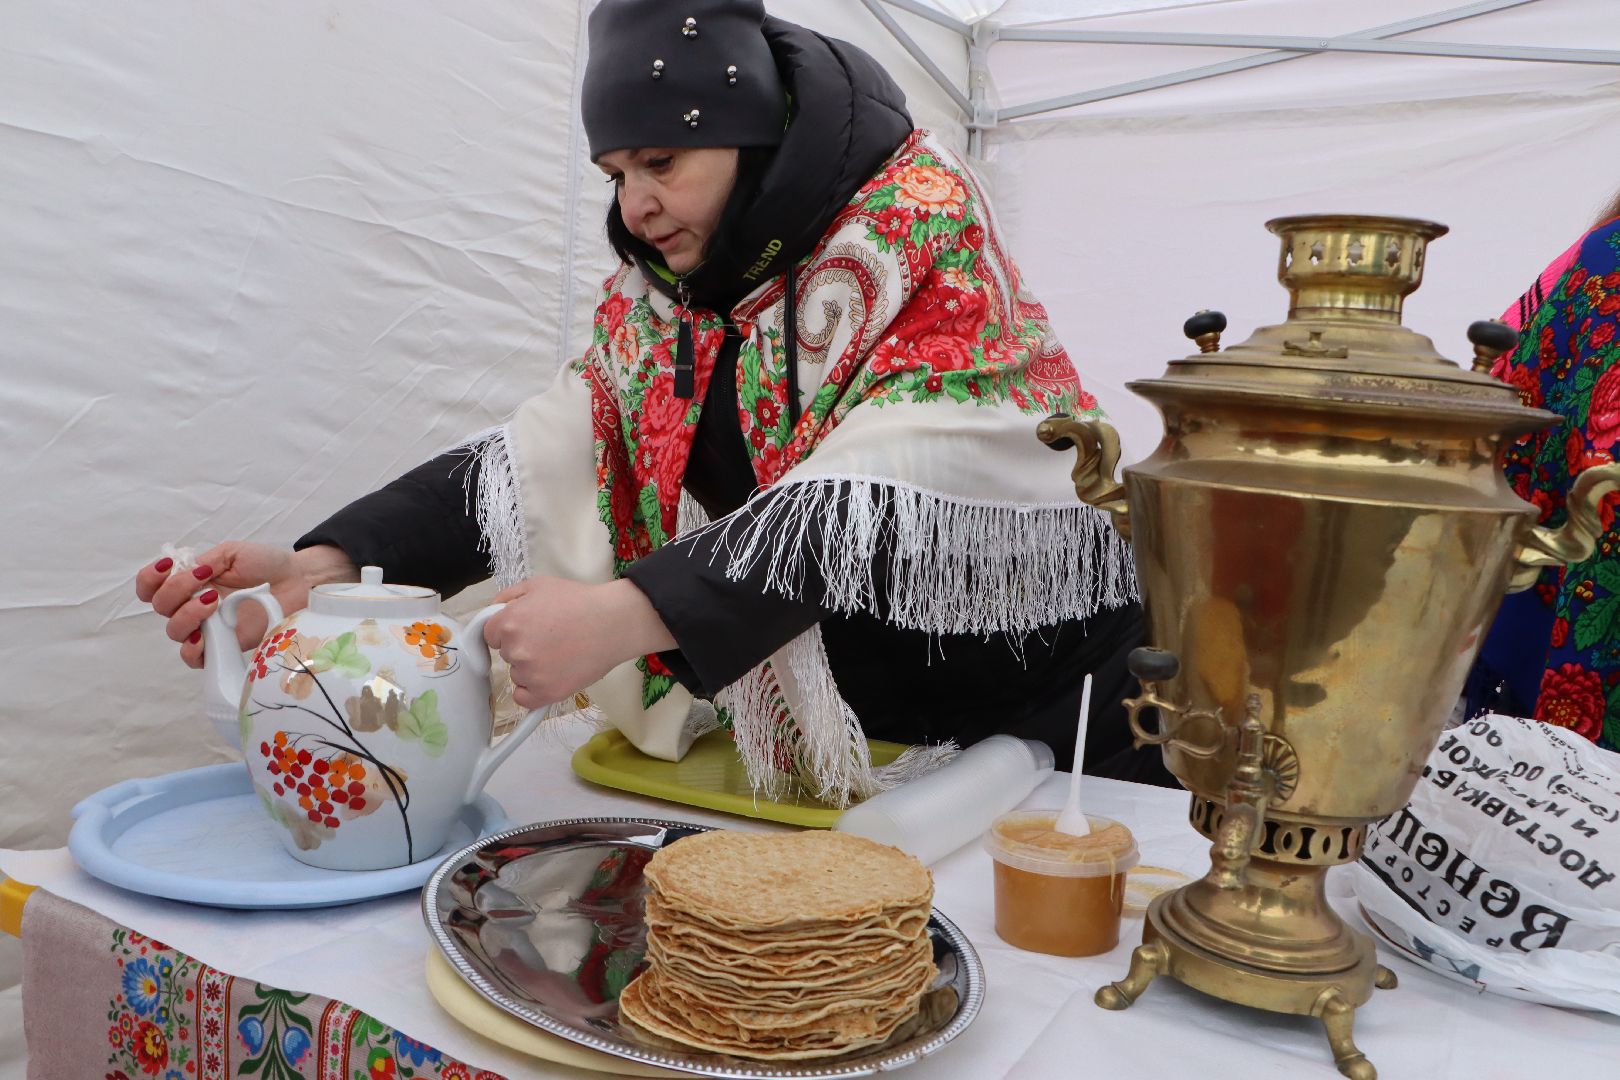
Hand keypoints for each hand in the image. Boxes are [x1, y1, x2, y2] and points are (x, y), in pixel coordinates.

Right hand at [135, 542, 357, 667]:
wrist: (299, 582)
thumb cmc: (266, 565)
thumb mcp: (233, 552)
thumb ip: (207, 560)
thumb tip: (184, 571)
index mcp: (189, 581)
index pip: (151, 585)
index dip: (150, 578)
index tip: (168, 566)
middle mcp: (191, 606)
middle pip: (160, 607)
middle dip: (176, 592)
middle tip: (207, 585)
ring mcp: (206, 628)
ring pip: (175, 631)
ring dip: (188, 616)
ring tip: (214, 603)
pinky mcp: (222, 647)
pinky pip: (194, 657)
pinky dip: (193, 648)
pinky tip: (206, 635)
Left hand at [484, 577, 675, 708]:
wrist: (614, 623)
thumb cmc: (580, 601)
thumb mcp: (539, 585)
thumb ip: (508, 597)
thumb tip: (492, 613)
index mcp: (509, 623)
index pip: (489, 635)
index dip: (508, 630)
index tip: (526, 629)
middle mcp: (515, 650)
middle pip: (507, 654)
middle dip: (523, 647)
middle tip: (550, 638)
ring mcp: (530, 674)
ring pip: (518, 675)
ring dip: (532, 668)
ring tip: (561, 654)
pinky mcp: (546, 693)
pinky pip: (524, 697)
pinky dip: (534, 690)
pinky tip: (552, 676)